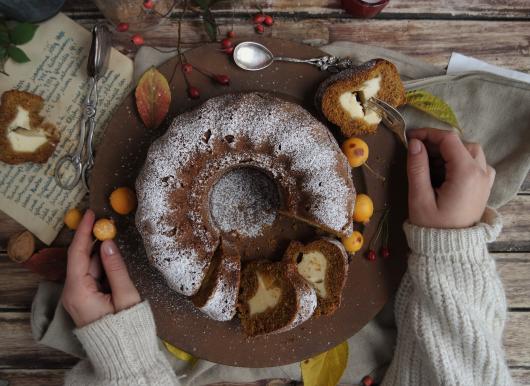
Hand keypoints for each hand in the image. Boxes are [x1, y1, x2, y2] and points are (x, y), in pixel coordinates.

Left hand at [62, 209, 140, 326]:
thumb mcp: (126, 295)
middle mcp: (72, 293)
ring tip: (112, 237)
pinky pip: (91, 276)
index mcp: (79, 292)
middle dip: (93, 240)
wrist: (122, 354)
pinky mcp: (84, 300)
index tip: (89, 214)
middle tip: (106, 222)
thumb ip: (116, 268)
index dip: (83, 232)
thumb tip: (107, 243)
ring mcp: (77, 297)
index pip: (77, 254)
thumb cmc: (126, 327)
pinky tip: (112, 257)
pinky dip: (101, 265)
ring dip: (99, 253)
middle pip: (81, 259)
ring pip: (87, 267)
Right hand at [406, 128, 494, 228]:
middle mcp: (481, 172)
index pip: (449, 139)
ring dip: (450, 152)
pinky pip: (477, 164)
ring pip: (471, 152)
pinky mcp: (484, 187)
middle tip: (418, 152)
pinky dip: (461, 161)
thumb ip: (417, 168)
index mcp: (465, 173)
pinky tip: (447, 172)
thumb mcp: (419, 197)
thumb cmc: (432, 226)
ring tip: (430, 164)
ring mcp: (485, 180)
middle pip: (461, 143)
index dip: (428, 134)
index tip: (410, 138)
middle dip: (438, 143)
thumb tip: (415, 143)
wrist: (450, 250)